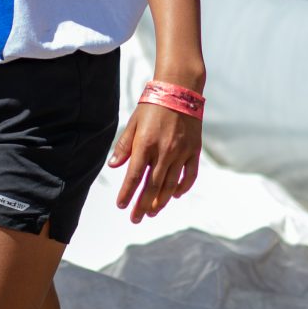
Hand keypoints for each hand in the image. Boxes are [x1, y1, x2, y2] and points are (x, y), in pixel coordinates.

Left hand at [107, 99, 201, 222]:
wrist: (180, 89)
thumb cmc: (152, 104)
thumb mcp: (133, 122)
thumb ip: (124, 146)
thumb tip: (113, 167)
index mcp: (145, 144)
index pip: (134, 177)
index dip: (127, 193)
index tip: (121, 205)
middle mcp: (164, 151)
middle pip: (152, 186)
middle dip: (142, 205)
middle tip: (136, 218)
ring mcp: (181, 152)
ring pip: (171, 185)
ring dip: (161, 201)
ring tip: (152, 212)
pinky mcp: (194, 150)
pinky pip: (190, 175)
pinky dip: (183, 188)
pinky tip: (175, 195)